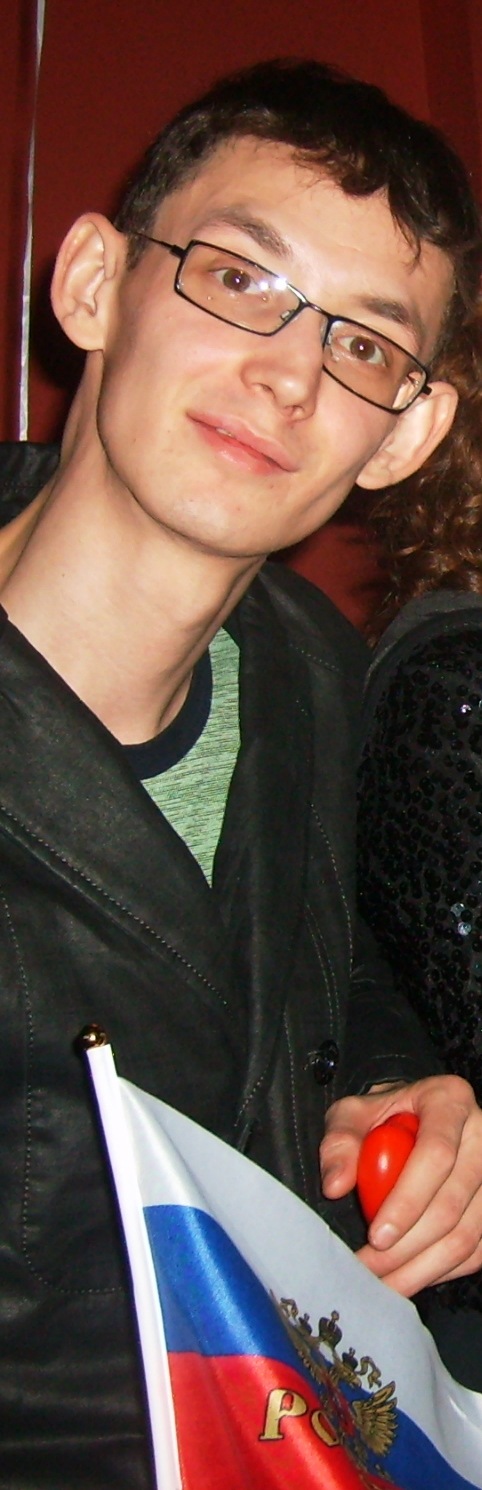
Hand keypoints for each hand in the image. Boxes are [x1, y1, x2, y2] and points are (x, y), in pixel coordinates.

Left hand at [319, 1074, 481, 1295]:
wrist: (412, 1120)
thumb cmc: (382, 1118)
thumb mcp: (352, 1115)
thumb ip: (339, 1143)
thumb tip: (336, 1185)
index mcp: (449, 1100)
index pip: (436, 1155)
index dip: (408, 1200)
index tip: (376, 1235)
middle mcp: (481, 1133)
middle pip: (451, 1202)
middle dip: (408, 1246)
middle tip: (370, 1269)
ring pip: (466, 1234)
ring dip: (422, 1268)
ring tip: (384, 1283)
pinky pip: (477, 1250)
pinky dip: (443, 1271)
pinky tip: (411, 1277)